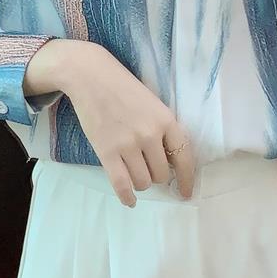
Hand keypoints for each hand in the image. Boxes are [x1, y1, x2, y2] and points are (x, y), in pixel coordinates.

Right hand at [28, 40, 195, 206]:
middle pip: (161, 174)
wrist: (90, 76)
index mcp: (166, 120)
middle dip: (156, 175)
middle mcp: (150, 134)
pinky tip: (129, 201)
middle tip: (146, 167)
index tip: (185, 193)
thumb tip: (168, 163)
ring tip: (133, 172)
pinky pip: (121, 184)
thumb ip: (163, 130)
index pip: (184, 158)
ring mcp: (128, 144)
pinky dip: (126, 196)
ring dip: (140, 182)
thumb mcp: (153, 104)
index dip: (186, 179)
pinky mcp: (107, 151)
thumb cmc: (123, 88)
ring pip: (143, 182)